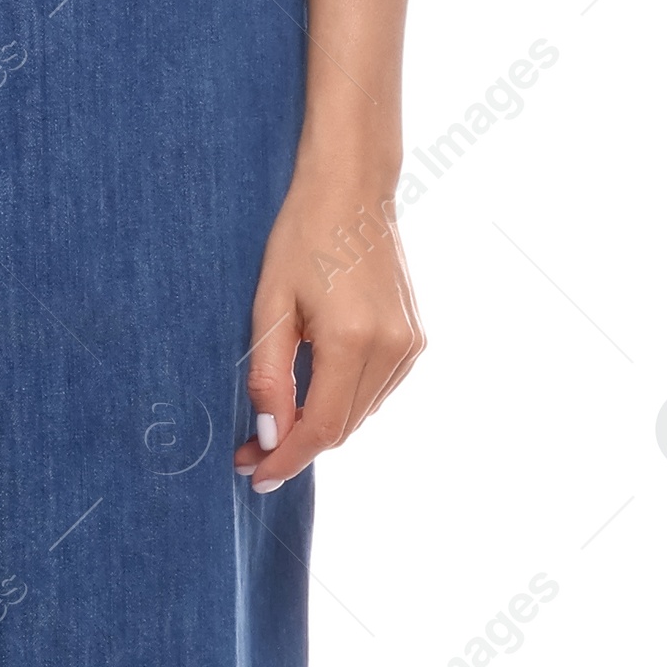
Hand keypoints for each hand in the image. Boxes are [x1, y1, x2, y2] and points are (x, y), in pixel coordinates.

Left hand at [234, 161, 424, 492]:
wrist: (353, 191)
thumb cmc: (302, 238)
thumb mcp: (270, 306)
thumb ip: (270, 377)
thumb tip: (270, 436)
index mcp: (352, 340)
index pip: (320, 428)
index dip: (286, 459)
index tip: (254, 475)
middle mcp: (391, 348)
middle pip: (342, 428)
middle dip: (296, 447)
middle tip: (251, 450)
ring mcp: (410, 345)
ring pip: (360, 414)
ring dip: (320, 426)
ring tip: (275, 421)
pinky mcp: (415, 340)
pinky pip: (375, 392)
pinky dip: (343, 401)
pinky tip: (313, 388)